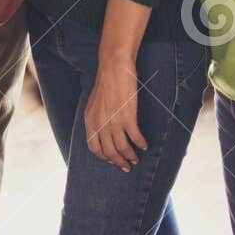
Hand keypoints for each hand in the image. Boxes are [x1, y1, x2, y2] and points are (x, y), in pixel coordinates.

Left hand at [85, 56, 147, 171]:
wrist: (114, 68)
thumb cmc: (106, 83)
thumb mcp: (94, 103)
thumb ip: (97, 118)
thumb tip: (104, 131)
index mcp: (90, 121)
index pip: (94, 148)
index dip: (104, 157)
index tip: (113, 161)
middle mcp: (100, 125)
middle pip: (109, 152)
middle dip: (119, 162)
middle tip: (127, 166)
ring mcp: (114, 122)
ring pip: (122, 148)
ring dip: (130, 156)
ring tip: (136, 159)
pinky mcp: (128, 118)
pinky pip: (135, 138)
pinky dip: (141, 144)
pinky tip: (144, 145)